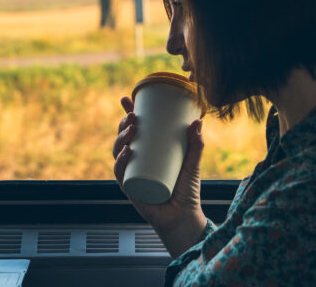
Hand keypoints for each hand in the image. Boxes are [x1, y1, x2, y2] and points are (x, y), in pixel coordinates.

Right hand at [112, 95, 207, 256]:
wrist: (184, 217)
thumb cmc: (187, 191)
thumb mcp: (192, 163)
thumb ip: (196, 144)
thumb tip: (197, 121)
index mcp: (147, 152)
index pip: (133, 130)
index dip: (127, 113)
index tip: (126, 98)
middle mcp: (136, 162)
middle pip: (122, 138)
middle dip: (123, 123)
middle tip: (133, 115)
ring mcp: (132, 175)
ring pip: (118, 152)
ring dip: (121, 137)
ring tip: (132, 129)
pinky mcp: (131, 188)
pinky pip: (121, 173)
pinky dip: (120, 161)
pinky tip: (127, 151)